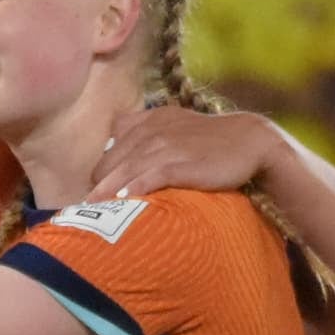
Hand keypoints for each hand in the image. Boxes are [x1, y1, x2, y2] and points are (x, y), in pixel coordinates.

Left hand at [88, 107, 292, 199]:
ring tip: (90, 212)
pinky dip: (132, 189)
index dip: (99, 174)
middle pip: (109, 164)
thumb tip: (120, 159)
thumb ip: (145, 133)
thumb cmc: (209, 140)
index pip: (107, 149)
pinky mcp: (181, 163)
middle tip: (85, 212)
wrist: (249, 141)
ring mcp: (165, 147)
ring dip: (105, 193)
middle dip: (96, 187)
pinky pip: (149, 177)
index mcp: (146, 122)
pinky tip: (121, 203)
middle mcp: (150, 132)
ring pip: (124, 171)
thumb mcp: (173, 126)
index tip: (91, 195)